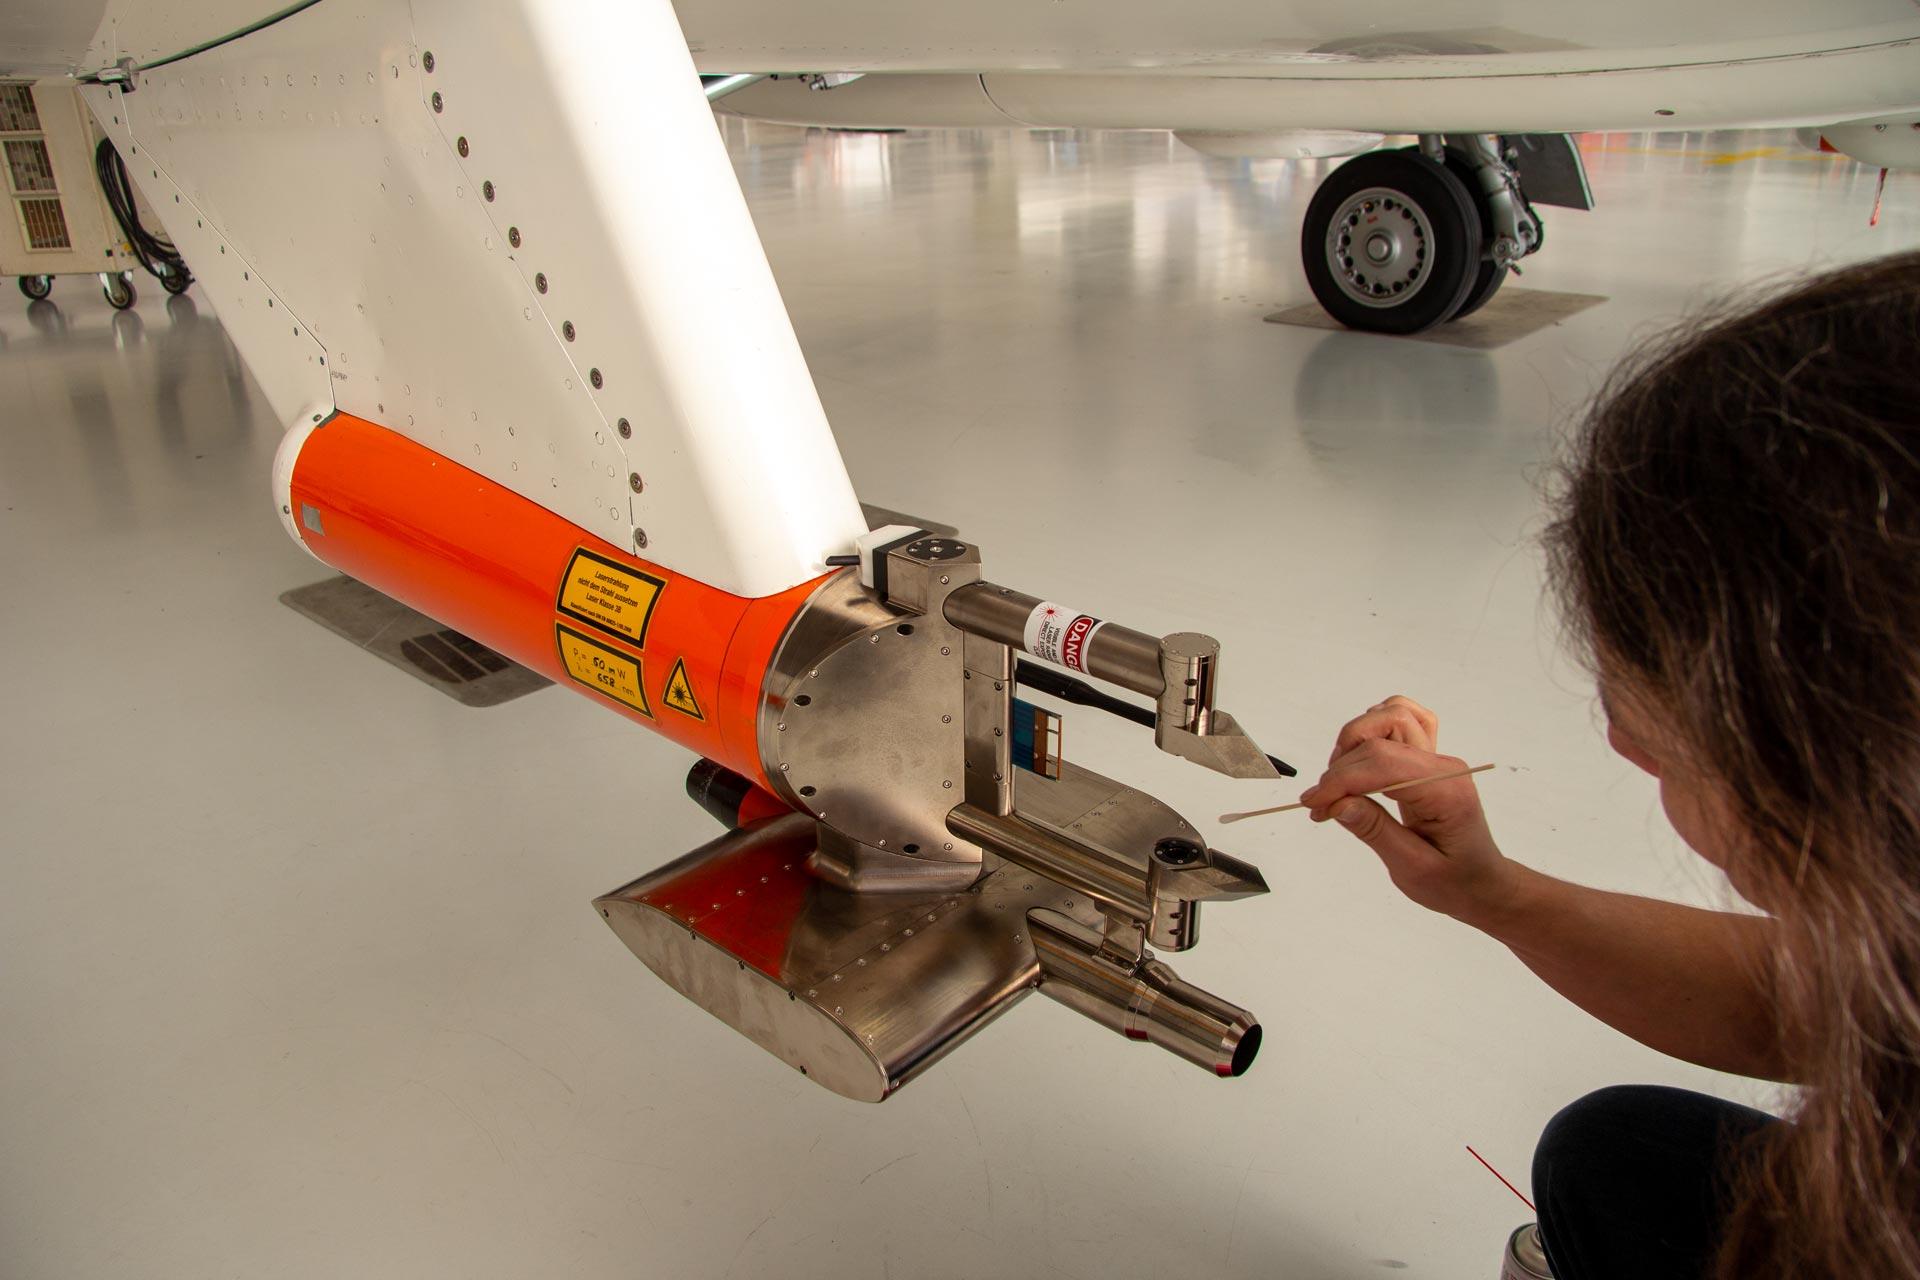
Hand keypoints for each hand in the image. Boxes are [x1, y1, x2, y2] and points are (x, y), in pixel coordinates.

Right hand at [1297, 696, 1518, 924]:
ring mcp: (1437, 758)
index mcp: (1446, 791)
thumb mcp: (1413, 869)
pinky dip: (1375, 730)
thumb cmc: (1455, 881)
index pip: (1382, 763)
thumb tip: (1338, 804)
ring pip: (1391, 716)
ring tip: (1341, 782)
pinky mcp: (1428, 759)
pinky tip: (1360, 760)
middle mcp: (1443, 766)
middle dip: (1341, 768)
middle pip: (1380, 738)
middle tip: (1322, 805)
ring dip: (1356, 740)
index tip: (1313, 804)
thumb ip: (1376, 831)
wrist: (1481, 883)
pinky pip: (1402, 722)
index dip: (1340, 780)